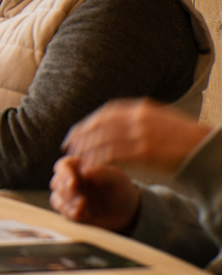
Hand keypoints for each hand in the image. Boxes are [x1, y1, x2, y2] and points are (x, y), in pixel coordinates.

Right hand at [49, 156, 140, 232]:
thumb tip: (84, 171)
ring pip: (56, 196)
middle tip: (83, 201)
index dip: (65, 174)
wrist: (125, 211)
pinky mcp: (69, 208)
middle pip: (57, 182)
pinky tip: (82, 215)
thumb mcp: (115, 178)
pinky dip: (69, 212)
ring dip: (68, 204)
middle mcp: (70, 178)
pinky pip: (61, 209)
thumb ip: (100, 172)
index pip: (64, 166)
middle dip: (68, 193)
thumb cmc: (120, 189)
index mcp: (79, 165)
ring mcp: (68, 194)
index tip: (73, 183)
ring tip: (84, 209)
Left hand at [62, 99, 209, 175]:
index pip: (105, 113)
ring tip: (75, 159)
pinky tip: (89, 167)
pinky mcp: (145, 151)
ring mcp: (141, 134)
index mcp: (141, 108)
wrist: (205, 149)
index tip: (75, 132)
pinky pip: (113, 156)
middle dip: (80, 137)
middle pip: (99, 126)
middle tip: (67, 147)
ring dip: (85, 150)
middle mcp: (138, 117)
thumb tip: (115, 124)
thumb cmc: (183, 138)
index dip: (87, 123)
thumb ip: (137, 119)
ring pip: (103, 141)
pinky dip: (98, 161)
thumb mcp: (159, 118)